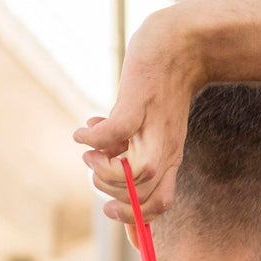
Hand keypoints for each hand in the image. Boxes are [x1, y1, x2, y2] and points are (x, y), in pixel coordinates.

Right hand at [74, 8, 202, 223]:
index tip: (108, 209)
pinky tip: (82, 132)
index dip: (133, 216)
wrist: (179, 44)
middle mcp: (165, 149)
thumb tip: (118, 209)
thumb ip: (134, 166)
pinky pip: (116, 132)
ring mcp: (153, 127)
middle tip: (93, 167)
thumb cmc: (159, 91)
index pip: (157, 206)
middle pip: (142, 195)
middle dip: (110, 191)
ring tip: (89, 152)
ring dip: (102, 169)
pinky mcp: (139, 102)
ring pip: (135, 173)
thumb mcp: (151, 134)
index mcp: (168, 159)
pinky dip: (94, 139)